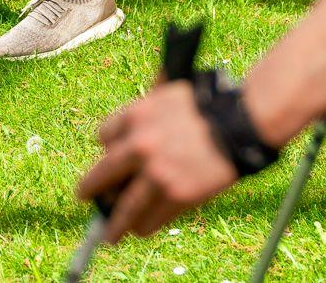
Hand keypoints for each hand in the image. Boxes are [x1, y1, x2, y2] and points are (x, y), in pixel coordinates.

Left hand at [75, 81, 240, 244]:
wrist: (239, 124)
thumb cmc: (208, 105)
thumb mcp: (170, 91)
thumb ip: (150, 103)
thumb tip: (139, 108)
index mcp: (135, 116)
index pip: (103, 137)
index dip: (107, 150)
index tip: (110, 158)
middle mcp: (139, 146)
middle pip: (101, 175)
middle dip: (91, 190)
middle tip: (85, 197)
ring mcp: (156, 173)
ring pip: (122, 209)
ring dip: (113, 225)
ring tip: (109, 234)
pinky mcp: (175, 195)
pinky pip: (149, 219)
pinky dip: (142, 227)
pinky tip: (139, 230)